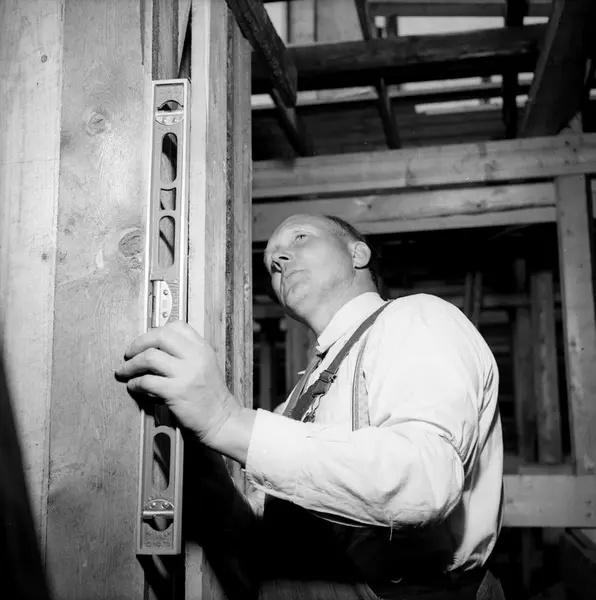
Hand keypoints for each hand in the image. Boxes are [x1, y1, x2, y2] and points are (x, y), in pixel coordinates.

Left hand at [114, 321, 237, 445]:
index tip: (146, 340)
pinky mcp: (175, 392)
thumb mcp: (206, 365)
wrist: (221, 418)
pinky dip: (135, 383)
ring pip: (149, 357)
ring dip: (131, 364)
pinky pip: (147, 381)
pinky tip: (134, 386)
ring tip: (125, 370)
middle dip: (138, 343)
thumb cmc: (211, 396)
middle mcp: (195, 357)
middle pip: (160, 336)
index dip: (157, 331)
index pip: (177, 326)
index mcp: (202, 349)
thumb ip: (187, 354)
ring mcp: (186, 374)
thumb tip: (157, 348)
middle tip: (129, 352)